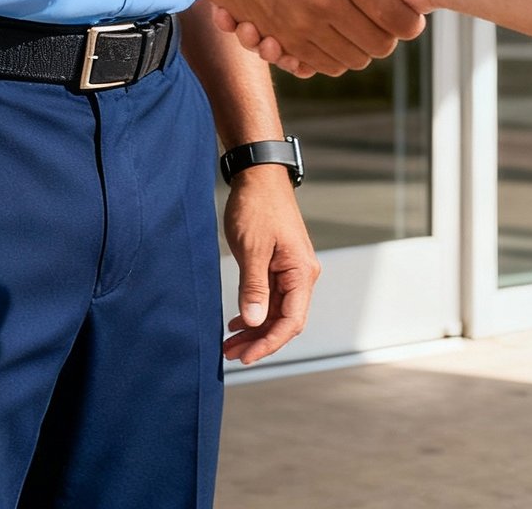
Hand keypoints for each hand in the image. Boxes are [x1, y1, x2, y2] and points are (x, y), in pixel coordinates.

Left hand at [221, 166, 320, 364]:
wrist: (259, 175)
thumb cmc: (258, 206)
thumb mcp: (253, 249)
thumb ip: (255, 287)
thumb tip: (256, 322)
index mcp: (301, 272)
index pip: (291, 321)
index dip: (269, 343)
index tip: (246, 356)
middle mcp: (302, 274)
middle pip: (285, 320)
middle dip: (259, 341)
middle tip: (231, 354)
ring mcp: (291, 269)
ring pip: (276, 310)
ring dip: (255, 328)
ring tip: (230, 343)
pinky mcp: (280, 264)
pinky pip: (271, 296)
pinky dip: (255, 311)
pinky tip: (238, 321)